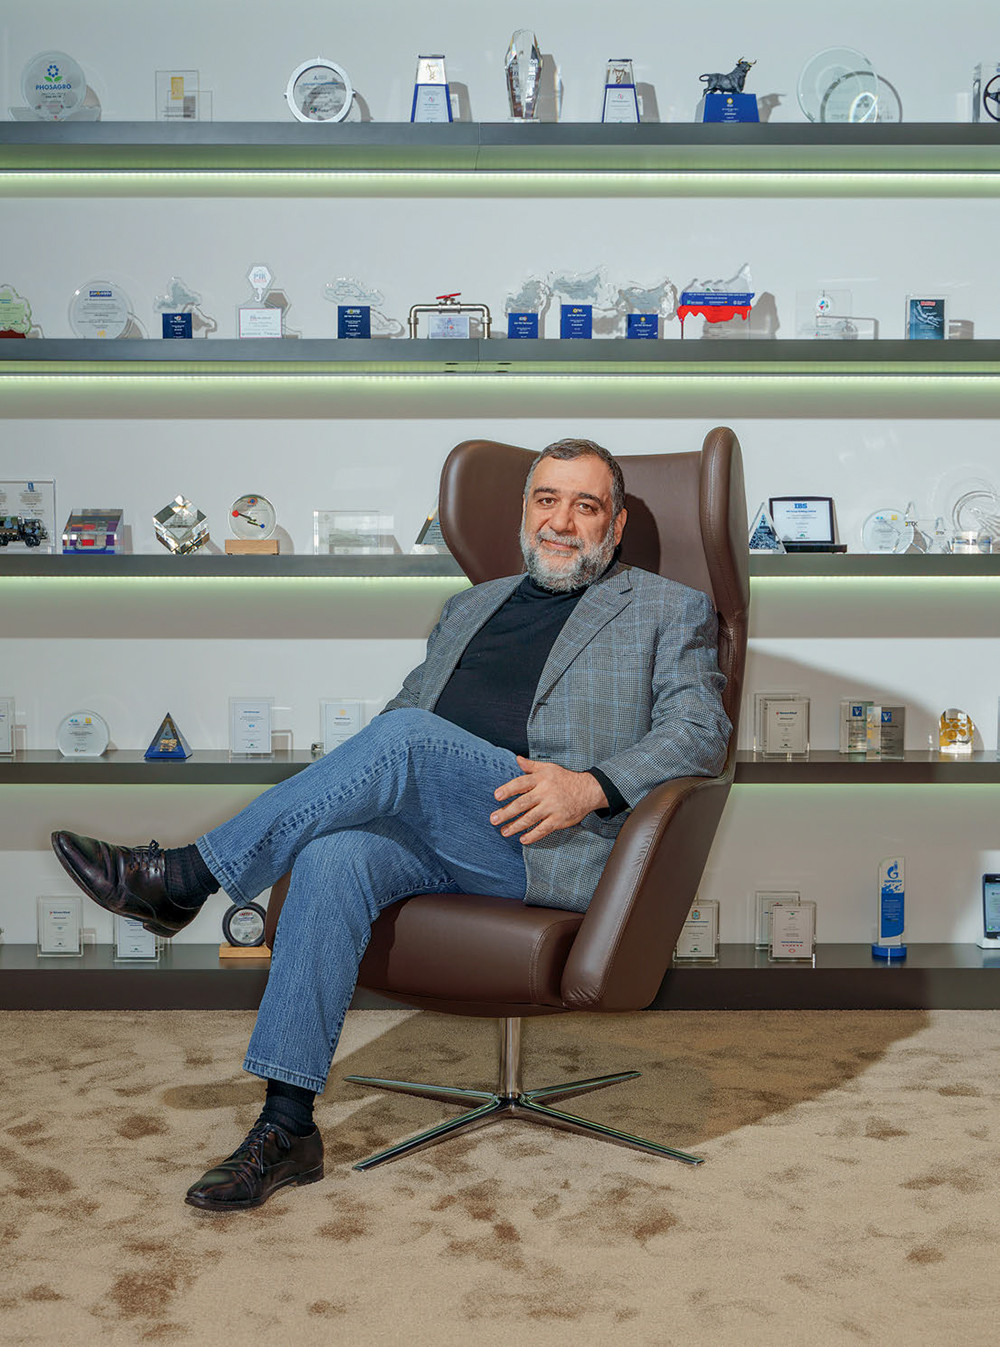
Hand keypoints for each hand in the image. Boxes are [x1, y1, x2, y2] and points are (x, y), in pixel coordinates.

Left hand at [490, 757, 607, 844]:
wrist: (588, 790)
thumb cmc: (565, 779)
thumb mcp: (549, 768)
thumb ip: (531, 766)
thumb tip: (517, 759)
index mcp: (541, 779)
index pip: (521, 784)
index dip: (508, 790)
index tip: (496, 796)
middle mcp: (545, 793)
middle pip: (522, 804)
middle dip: (506, 812)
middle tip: (493, 819)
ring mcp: (552, 807)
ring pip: (530, 818)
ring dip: (515, 826)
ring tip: (504, 831)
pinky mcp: (559, 820)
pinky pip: (543, 829)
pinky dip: (532, 835)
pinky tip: (522, 839)